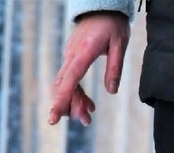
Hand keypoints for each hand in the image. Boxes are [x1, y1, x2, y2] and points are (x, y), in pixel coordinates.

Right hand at [47, 11, 131, 125]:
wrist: (102, 5)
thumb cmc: (113, 24)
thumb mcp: (120, 45)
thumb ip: (115, 68)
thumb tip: (112, 91)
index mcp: (83, 52)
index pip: (69, 81)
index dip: (62, 100)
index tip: (53, 117)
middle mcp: (72, 54)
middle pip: (65, 85)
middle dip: (71, 106)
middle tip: (86, 121)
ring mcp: (70, 54)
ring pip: (66, 83)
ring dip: (75, 101)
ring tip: (88, 116)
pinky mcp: (72, 56)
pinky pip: (70, 77)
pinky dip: (76, 92)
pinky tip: (88, 103)